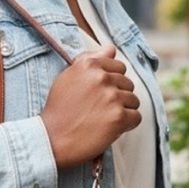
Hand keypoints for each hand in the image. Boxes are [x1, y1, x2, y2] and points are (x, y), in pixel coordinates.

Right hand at [40, 45, 140, 166]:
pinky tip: (110, 128)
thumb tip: (111, 49)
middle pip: (128, 84)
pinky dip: (126, 125)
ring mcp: (112, 97)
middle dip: (118, 96)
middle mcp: (102, 77)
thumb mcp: (68, 77)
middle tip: (99, 109)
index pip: (119, 67)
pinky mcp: (119, 116)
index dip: (111, 82)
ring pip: (134, 100)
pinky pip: (136, 117)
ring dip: (123, 111)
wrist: (52, 138)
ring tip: (103, 119)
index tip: (99, 94)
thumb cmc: (59, 109)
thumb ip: (90, 59)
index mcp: (89, 65)